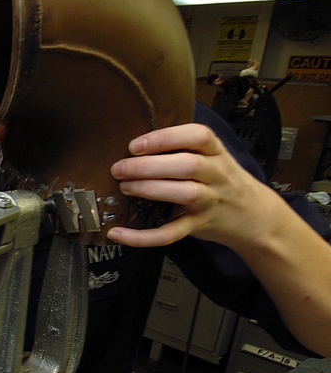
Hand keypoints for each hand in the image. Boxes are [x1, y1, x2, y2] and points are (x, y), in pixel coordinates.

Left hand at [107, 123, 268, 248]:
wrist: (254, 215)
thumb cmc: (221, 180)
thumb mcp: (213, 157)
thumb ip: (183, 148)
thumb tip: (133, 147)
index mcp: (216, 153)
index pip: (198, 136)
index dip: (165, 138)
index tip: (135, 145)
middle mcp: (217, 175)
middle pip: (188, 165)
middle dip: (149, 165)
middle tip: (119, 168)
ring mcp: (210, 202)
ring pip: (185, 194)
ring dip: (150, 189)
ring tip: (124, 187)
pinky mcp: (199, 225)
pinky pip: (171, 233)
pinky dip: (143, 236)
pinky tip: (119, 233)